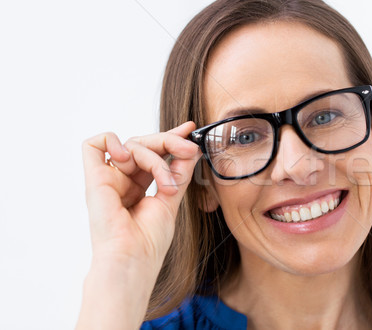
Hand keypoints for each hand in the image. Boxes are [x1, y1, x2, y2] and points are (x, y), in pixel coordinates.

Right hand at [81, 121, 200, 271]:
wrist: (133, 257)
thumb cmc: (149, 239)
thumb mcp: (172, 197)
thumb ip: (180, 172)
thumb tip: (191, 149)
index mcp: (138, 184)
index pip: (154, 152)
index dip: (171, 138)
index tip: (191, 130)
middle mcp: (122, 179)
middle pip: (144, 144)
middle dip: (170, 142)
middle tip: (190, 149)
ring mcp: (108, 178)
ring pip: (131, 144)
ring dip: (155, 159)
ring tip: (166, 185)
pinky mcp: (94, 178)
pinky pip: (93, 145)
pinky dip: (112, 142)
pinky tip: (127, 158)